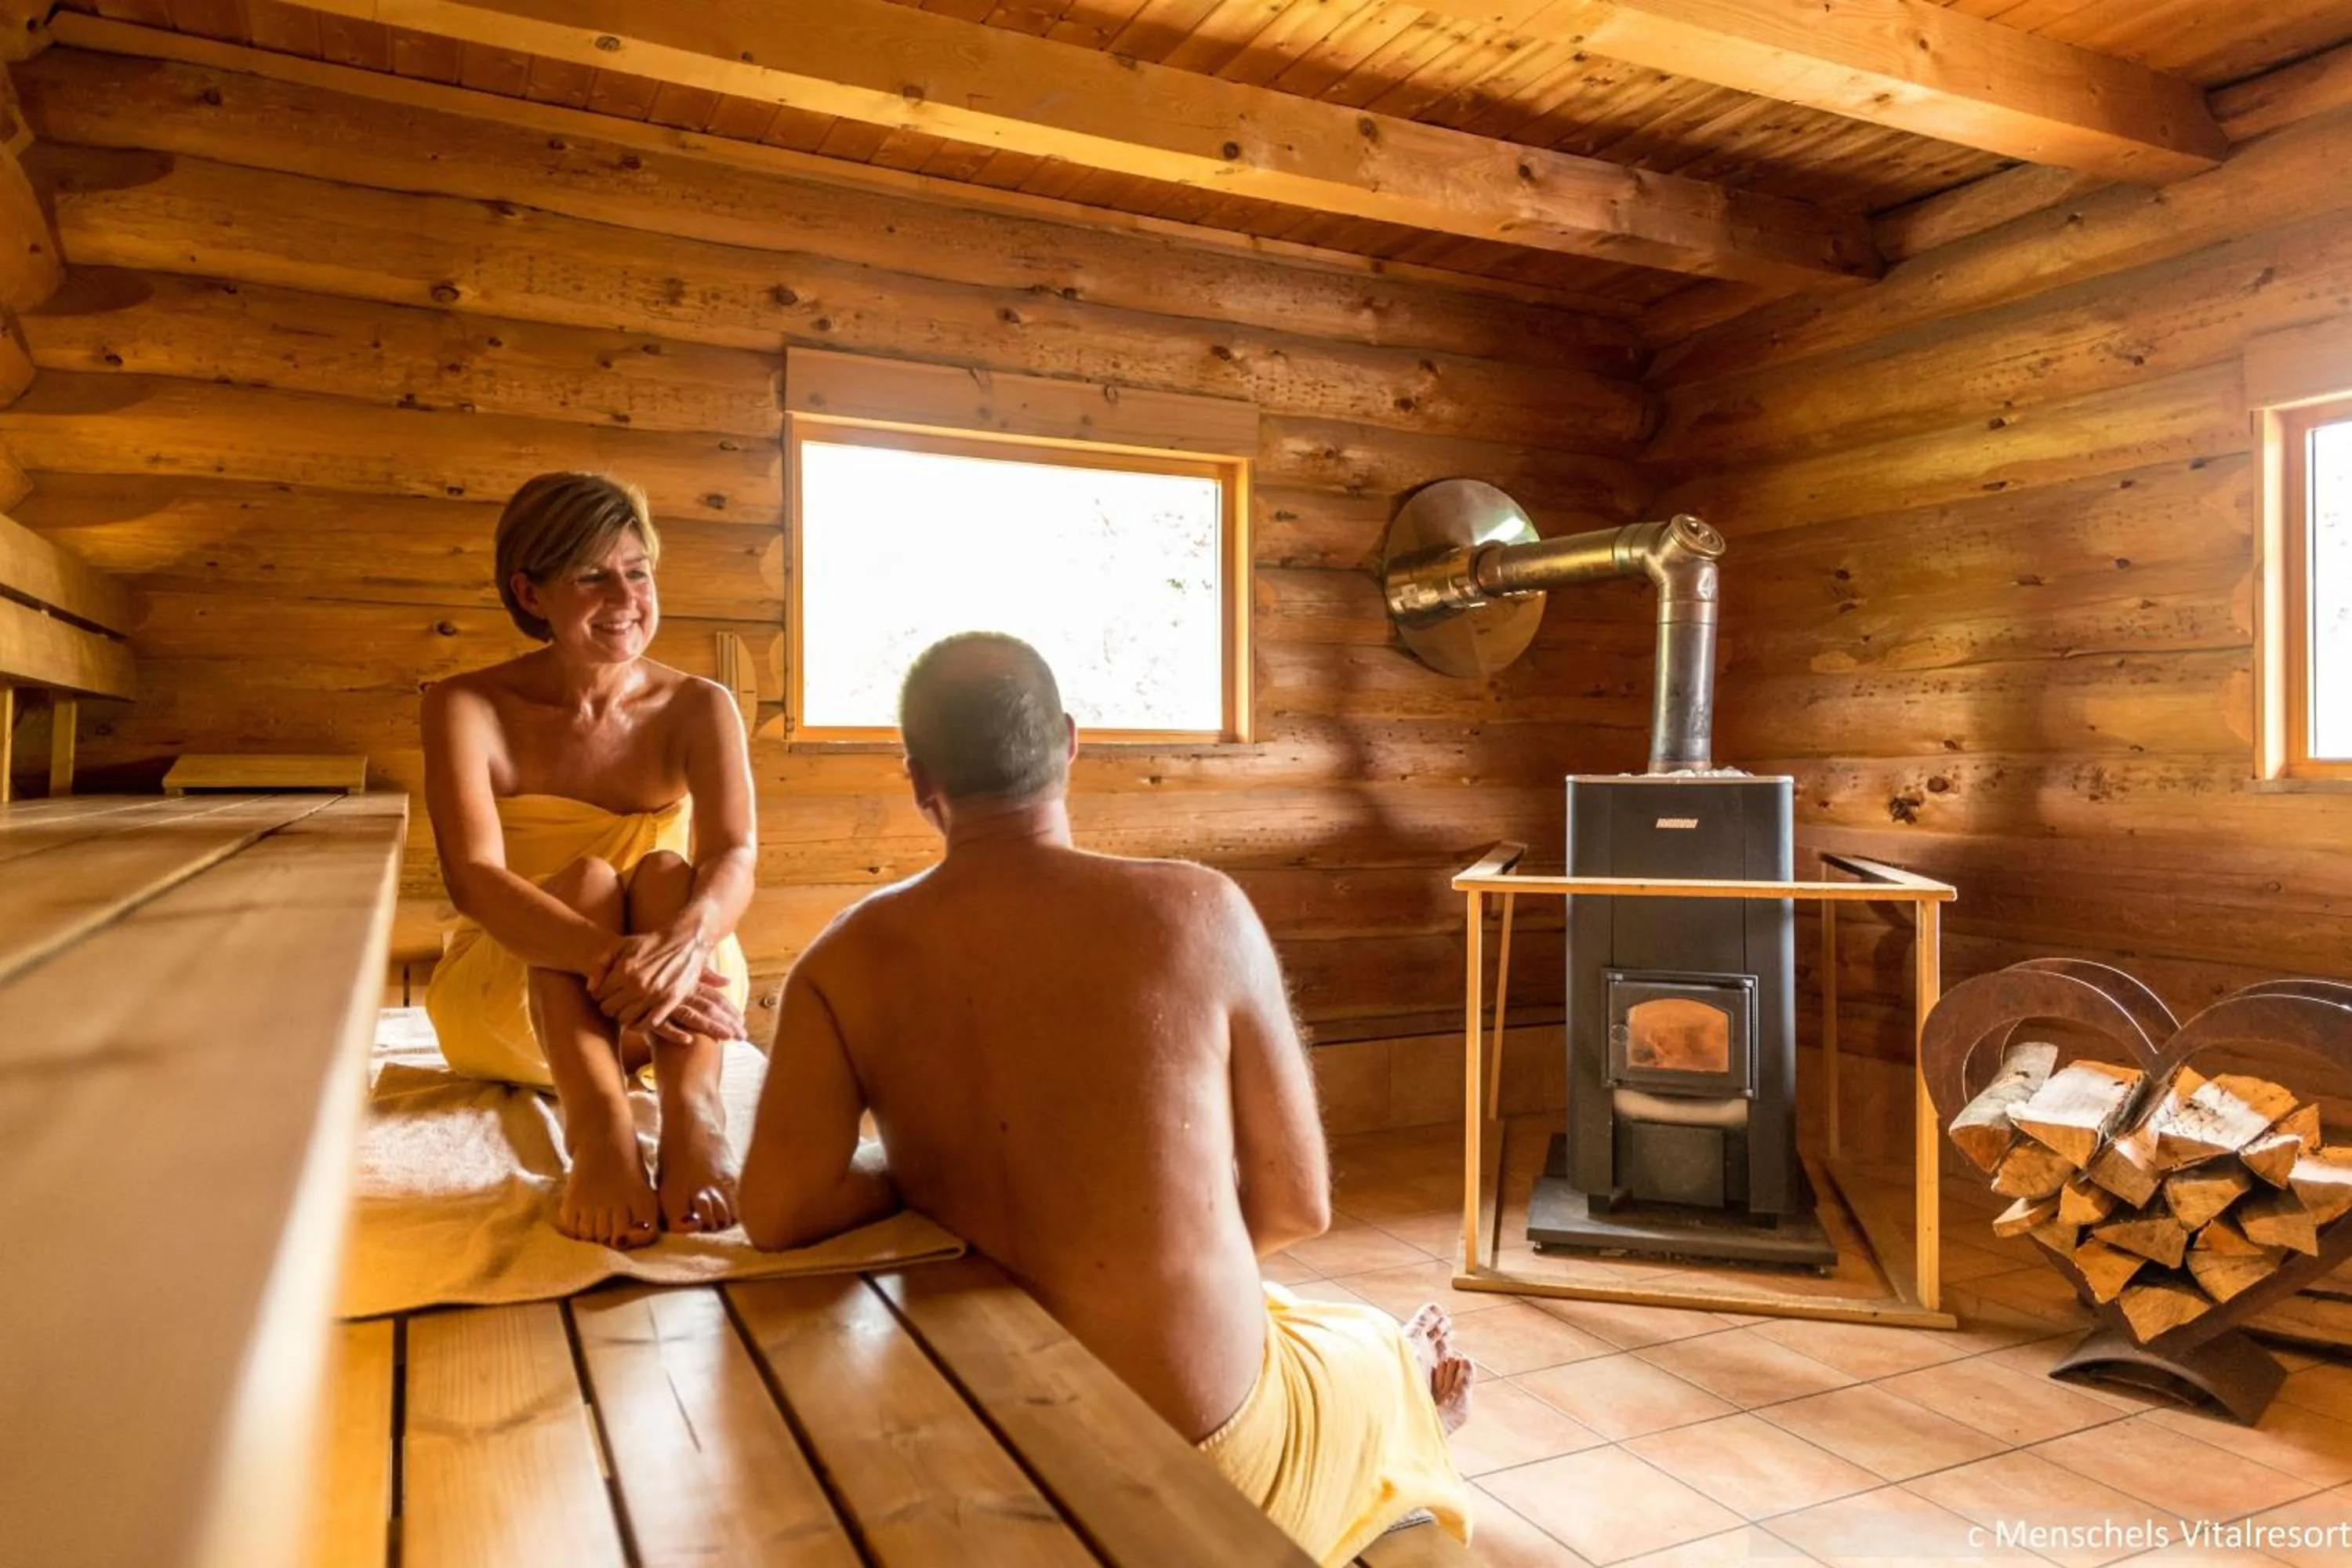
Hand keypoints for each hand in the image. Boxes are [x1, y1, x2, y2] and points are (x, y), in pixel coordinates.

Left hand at [591, 927, 709, 1031]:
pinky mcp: (669, 1003)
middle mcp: (637, 985)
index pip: (598, 995)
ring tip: (626, 1008)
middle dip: (609, 1005)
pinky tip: (637, 1020)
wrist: (686, 942)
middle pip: (609, 1009)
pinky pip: (648, 1024)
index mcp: (624, 970)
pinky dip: (639, 1026)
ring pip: (625, 1019)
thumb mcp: (621, 945)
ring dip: (622, 1016)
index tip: (605, 991)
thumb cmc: (650, 943)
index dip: (599, 994)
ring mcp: (654, 996)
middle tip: (615, 1000)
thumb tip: (591, 988)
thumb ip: (600, 964)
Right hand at [649, 969, 749, 1046]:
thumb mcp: (682, 965)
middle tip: (743, 1037)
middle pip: (709, 1009)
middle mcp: (680, 991)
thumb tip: (728, 980)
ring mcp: (665, 1001)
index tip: (742, 1023)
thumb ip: (706, 974)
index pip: (715, 998)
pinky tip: (688, 1040)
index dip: (729, 1011)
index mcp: (689, 983)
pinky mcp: (647, 1010)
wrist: (621, 953)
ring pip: (692, 1017)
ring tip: (728, 1038)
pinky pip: (662, 1024)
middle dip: (727, 1023)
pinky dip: (674, 1032)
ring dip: (710, 1028)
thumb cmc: (655, 960)